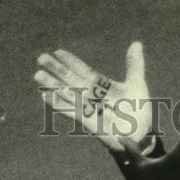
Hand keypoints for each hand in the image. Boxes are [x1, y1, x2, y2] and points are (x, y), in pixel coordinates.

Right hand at [34, 43, 151, 151]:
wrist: (142, 136)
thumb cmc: (138, 112)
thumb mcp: (137, 85)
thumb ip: (134, 65)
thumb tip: (136, 43)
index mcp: (103, 86)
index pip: (84, 71)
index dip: (72, 62)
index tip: (58, 52)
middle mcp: (93, 96)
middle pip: (72, 80)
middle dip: (57, 70)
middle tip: (41, 58)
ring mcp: (90, 109)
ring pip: (68, 94)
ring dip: (53, 86)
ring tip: (37, 75)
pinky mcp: (88, 123)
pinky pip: (70, 112)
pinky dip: (58, 104)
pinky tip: (45, 97)